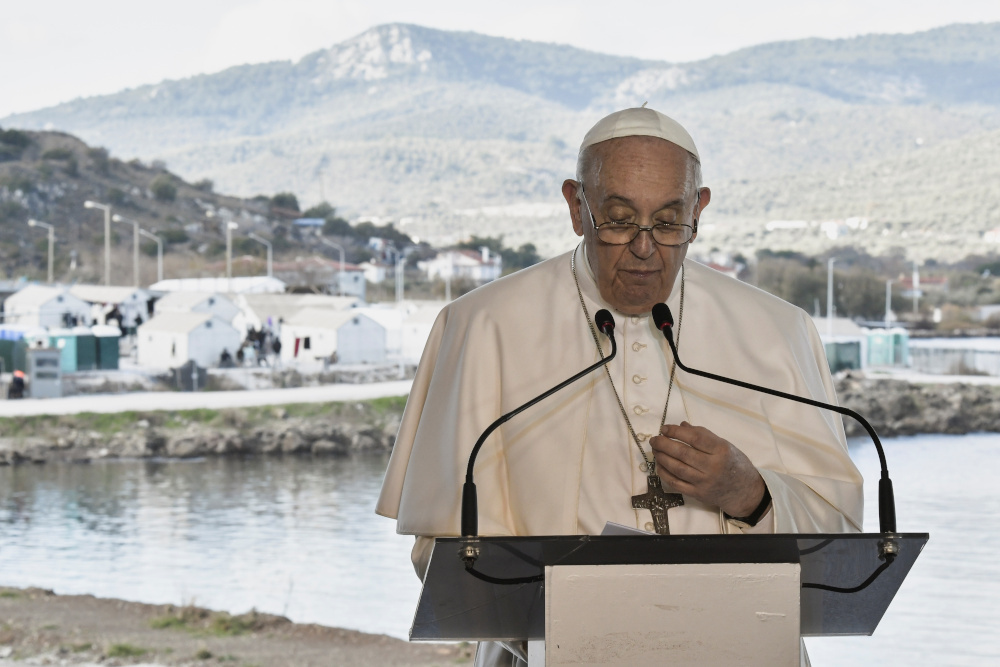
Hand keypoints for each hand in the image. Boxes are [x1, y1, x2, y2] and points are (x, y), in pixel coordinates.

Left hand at [649, 421, 765, 517]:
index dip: (676, 432)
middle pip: (682, 453)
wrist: (744, 492)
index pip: (695, 438)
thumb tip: (681, 425)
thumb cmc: (734, 464)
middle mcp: (713, 466)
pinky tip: (660, 465)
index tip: (665, 428)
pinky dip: (665, 473)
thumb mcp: (725, 445)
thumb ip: (703, 435)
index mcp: (721, 450)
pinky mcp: (698, 494)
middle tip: (654, 439)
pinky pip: (676, 483)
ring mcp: (704, 482)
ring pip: (677, 468)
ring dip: (662, 458)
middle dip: (664, 444)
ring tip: (656, 450)